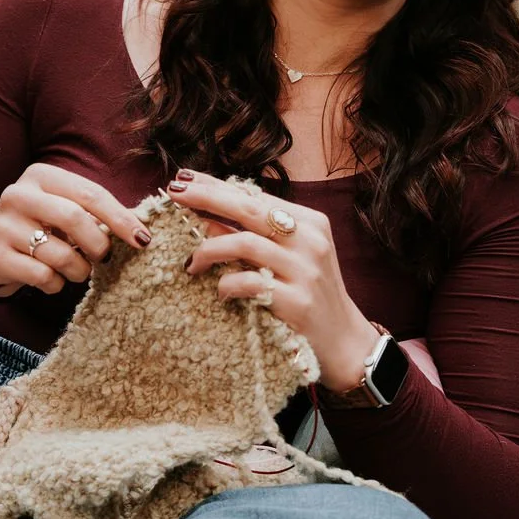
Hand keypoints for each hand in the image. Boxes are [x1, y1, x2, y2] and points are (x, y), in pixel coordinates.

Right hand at [0, 164, 152, 297]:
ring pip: (60, 254)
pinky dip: (57, 284)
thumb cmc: (35, 228)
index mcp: (40, 176)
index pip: (90, 193)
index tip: (143, 239)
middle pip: (75, 219)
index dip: (121, 217)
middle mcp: (18, 195)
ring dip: (79, 270)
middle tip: (104, 258)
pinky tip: (51, 279)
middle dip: (99, 245)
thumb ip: (93, 213)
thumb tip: (139, 228)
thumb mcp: (59, 209)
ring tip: (76, 270)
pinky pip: (43, 277)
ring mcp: (3, 226)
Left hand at [168, 169, 378, 391]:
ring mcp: (304, 270)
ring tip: (192, 263)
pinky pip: (248, 283)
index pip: (256, 195)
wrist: (344, 341)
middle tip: (175, 194)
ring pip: (244, 243)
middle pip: (249, 207)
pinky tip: (220, 292)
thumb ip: (257, 235)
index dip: (217, 185)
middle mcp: (309, 240)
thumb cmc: (310, 293)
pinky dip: (226, 284)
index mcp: (310, 222)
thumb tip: (206, 219)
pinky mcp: (296, 301)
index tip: (184, 178)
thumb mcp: (291, 257)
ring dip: (209, 250)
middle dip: (207, 198)